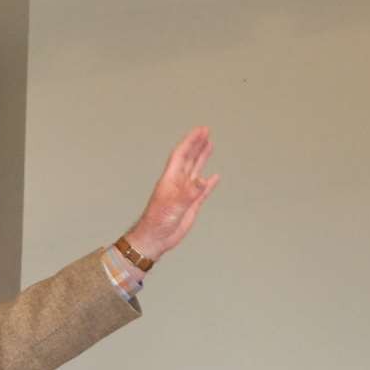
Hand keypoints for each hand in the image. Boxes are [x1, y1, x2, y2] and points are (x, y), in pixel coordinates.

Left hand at [122, 126, 219, 264]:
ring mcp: (185, 193)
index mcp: (170, 179)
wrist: (155, 239)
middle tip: (206, 131)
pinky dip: (209, 182)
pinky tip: (214, 176)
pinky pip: (202, 190)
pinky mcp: (191, 204)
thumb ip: (189, 192)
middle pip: (189, 159)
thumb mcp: (173, 205)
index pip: (181, 155)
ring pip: (196, 171)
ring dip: (202, 158)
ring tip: (210, 145)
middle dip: (197, 145)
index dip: (191, 142)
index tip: (201, 130)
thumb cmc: (157, 222)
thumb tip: (202, 180)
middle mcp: (178, 183)